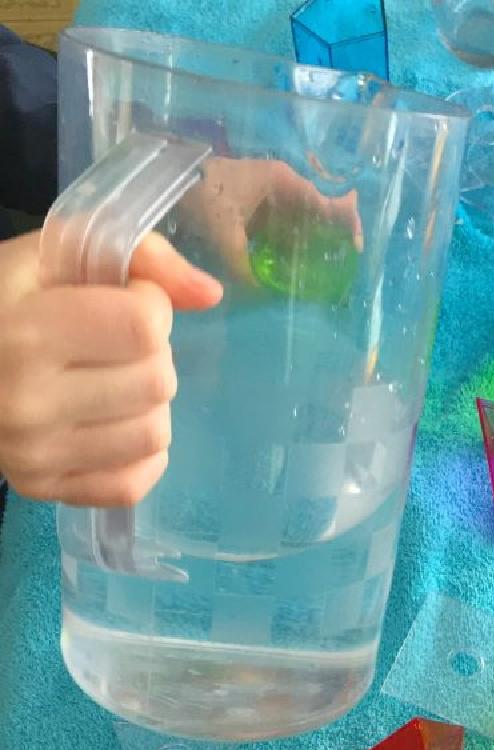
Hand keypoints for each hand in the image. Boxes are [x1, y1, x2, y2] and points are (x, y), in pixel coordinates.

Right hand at [0, 231, 221, 506]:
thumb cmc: (3, 300)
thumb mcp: (57, 254)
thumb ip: (143, 257)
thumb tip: (210, 293)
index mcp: (26, 335)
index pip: (145, 327)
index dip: (149, 303)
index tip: (121, 299)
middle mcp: (27, 405)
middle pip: (157, 383)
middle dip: (151, 355)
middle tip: (112, 344)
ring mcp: (34, 456)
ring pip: (154, 435)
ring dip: (147, 404)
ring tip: (109, 380)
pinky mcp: (42, 489)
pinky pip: (134, 483)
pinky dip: (137, 454)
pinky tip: (110, 422)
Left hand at [177, 157, 362, 280]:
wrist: (159, 176)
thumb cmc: (198, 194)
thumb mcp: (224, 233)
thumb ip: (244, 268)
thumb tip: (262, 298)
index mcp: (284, 183)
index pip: (331, 202)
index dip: (347, 226)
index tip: (355, 253)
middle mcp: (280, 186)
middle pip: (317, 215)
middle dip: (328, 242)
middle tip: (335, 274)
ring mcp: (264, 196)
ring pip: (297, 225)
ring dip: (305, 248)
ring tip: (314, 277)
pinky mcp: (248, 207)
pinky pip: (276, 230)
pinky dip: (283, 249)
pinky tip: (282, 270)